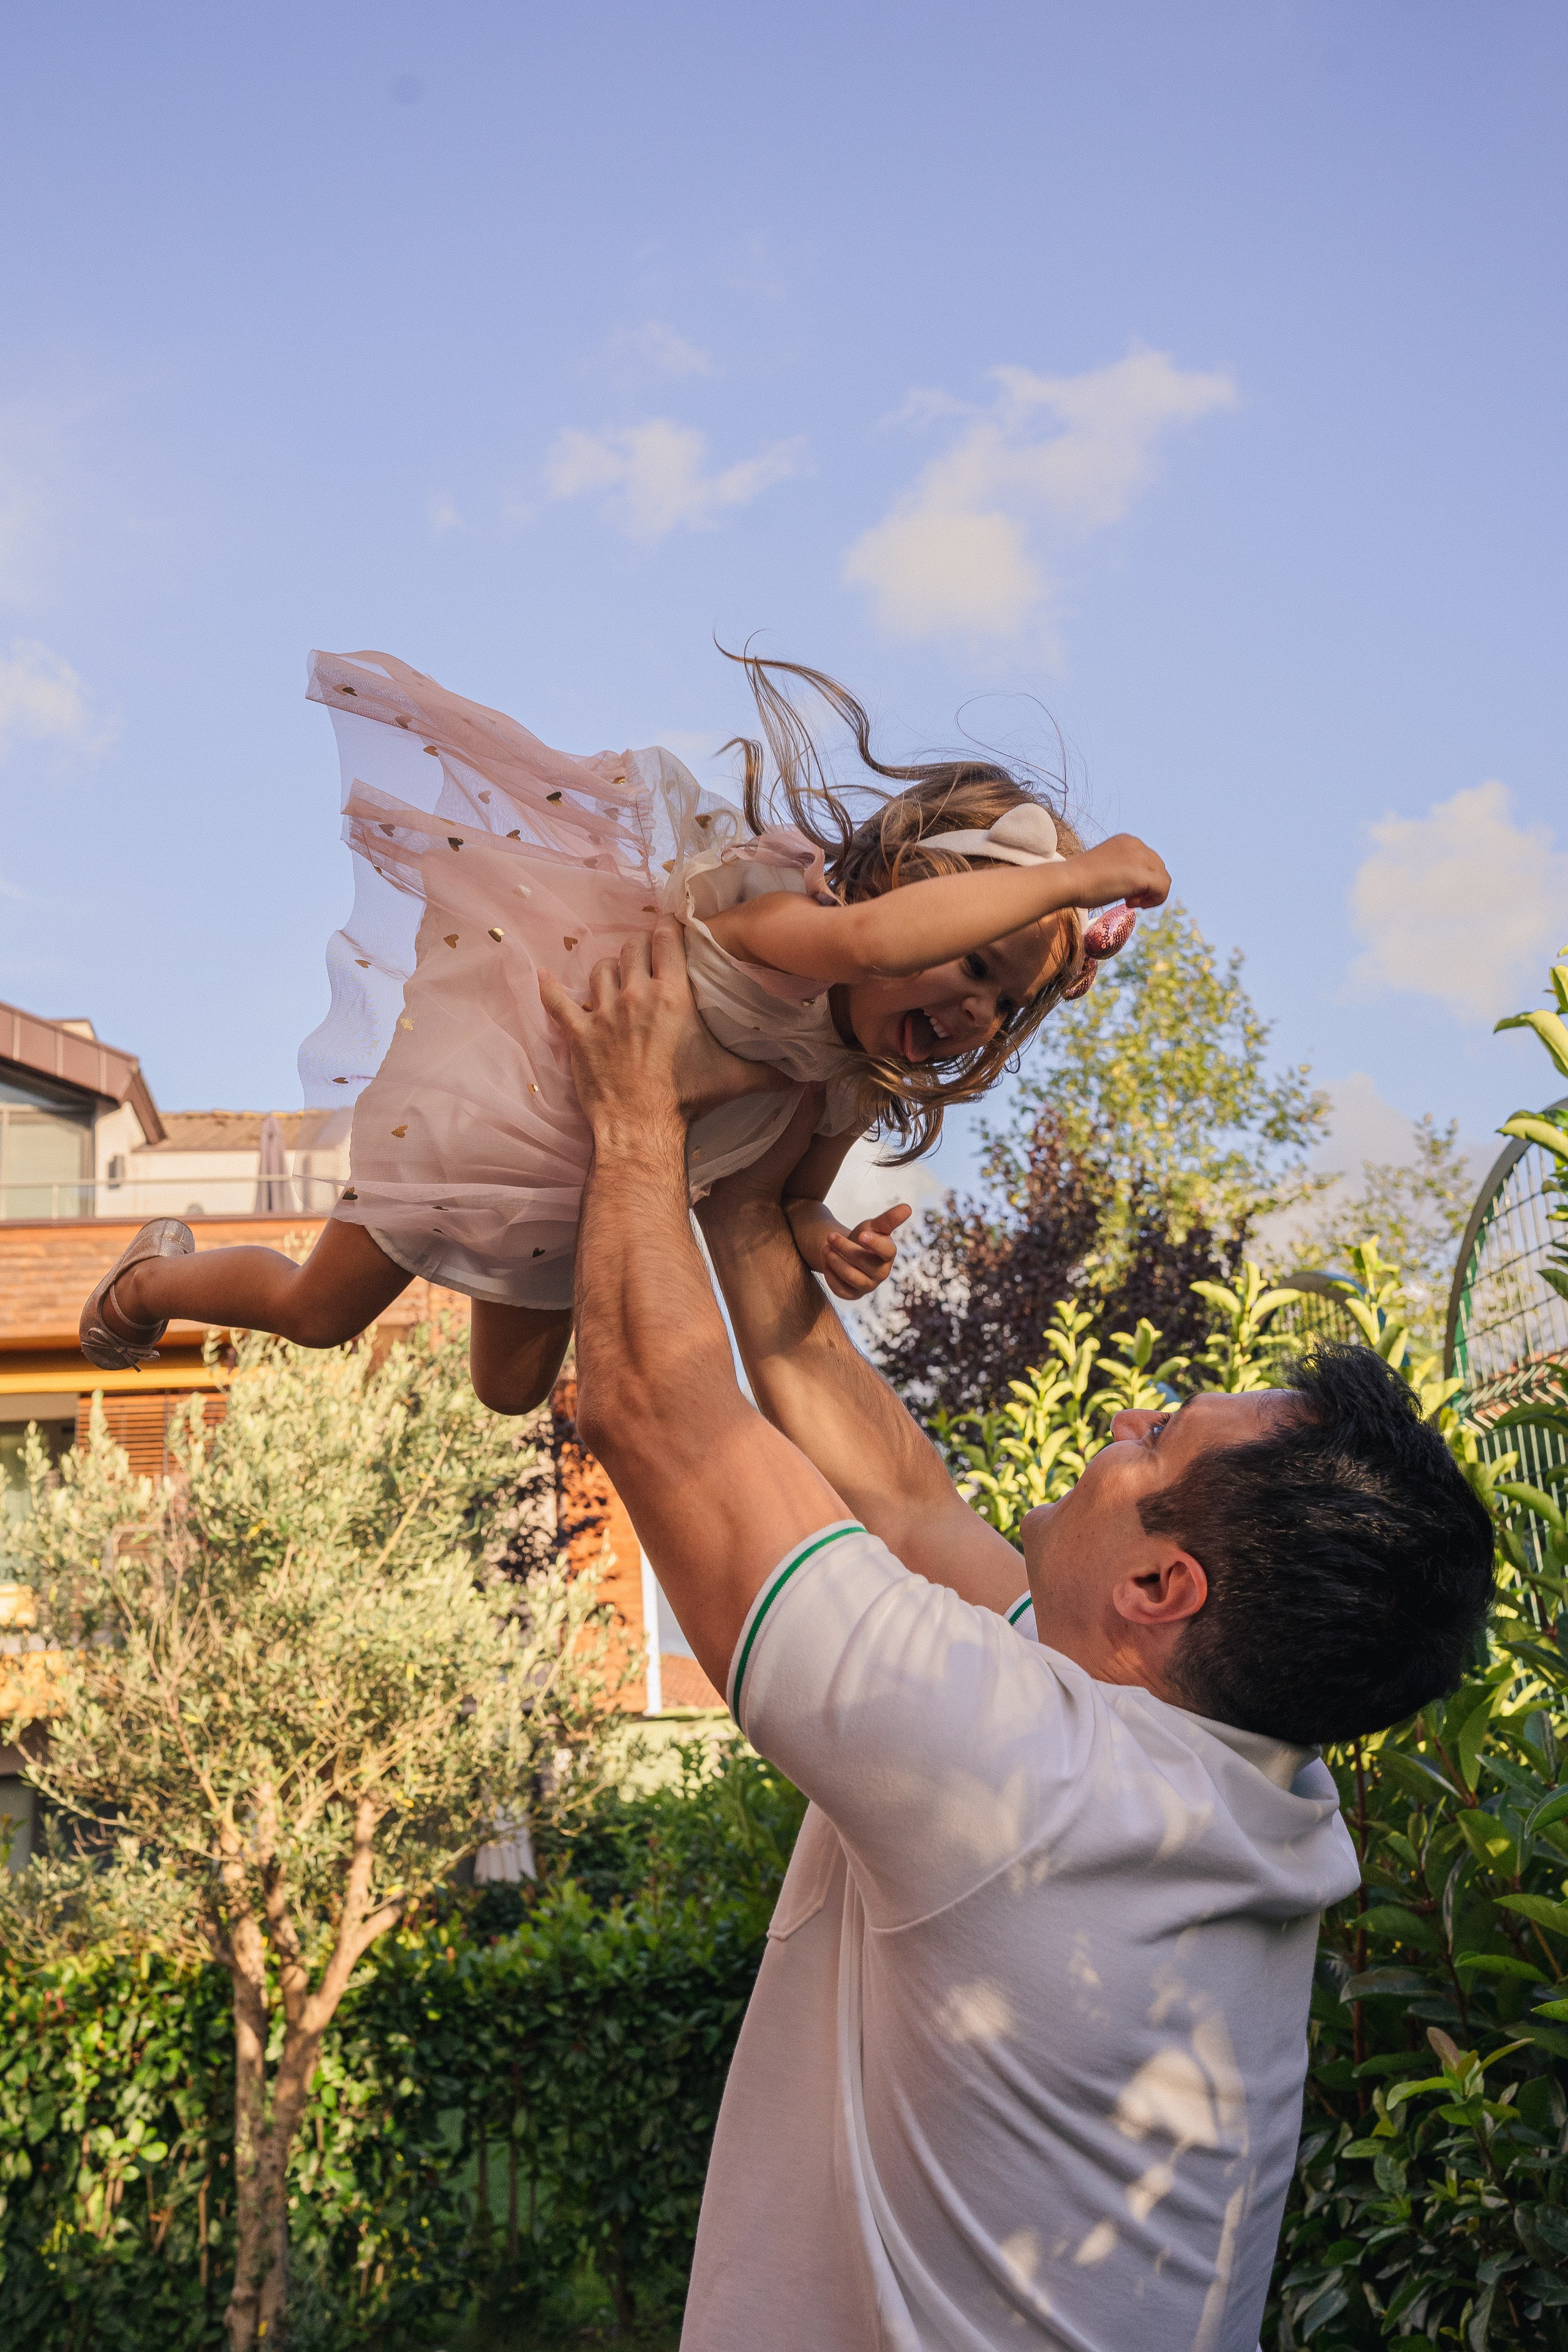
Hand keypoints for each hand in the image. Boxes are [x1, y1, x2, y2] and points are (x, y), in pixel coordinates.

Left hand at [539, 921, 782, 1132]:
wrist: (640, 1128)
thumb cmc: (687, 1100)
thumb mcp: (734, 1080)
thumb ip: (771, 1073)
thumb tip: (809, 1079)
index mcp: (673, 995)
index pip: (666, 940)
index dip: (668, 929)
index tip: (670, 930)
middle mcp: (635, 994)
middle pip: (631, 948)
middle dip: (640, 949)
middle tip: (647, 961)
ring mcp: (602, 1013)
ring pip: (600, 969)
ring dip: (609, 970)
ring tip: (616, 978)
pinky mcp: (578, 1035)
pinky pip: (557, 1001)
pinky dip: (551, 988)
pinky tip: (545, 976)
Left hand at [787, 1199, 911, 1300]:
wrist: (849, 1253)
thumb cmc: (864, 1237)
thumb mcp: (874, 1226)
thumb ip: (889, 1219)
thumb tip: (907, 1207)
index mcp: (888, 1255)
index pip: (887, 1251)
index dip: (875, 1244)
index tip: (861, 1234)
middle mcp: (881, 1273)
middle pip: (864, 1263)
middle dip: (845, 1248)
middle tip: (830, 1236)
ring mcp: (867, 1286)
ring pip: (851, 1277)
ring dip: (835, 1262)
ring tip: (824, 1249)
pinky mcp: (852, 1294)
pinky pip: (840, 1289)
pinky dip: (830, 1275)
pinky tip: (825, 1263)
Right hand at [1064, 833, 1169, 911]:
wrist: (1067, 881)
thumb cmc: (1078, 880)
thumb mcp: (1105, 867)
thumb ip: (1122, 869)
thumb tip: (1137, 885)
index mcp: (1127, 840)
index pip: (1149, 861)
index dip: (1142, 879)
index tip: (1124, 891)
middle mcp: (1136, 844)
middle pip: (1159, 869)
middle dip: (1147, 887)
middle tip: (1128, 899)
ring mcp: (1140, 858)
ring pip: (1163, 879)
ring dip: (1150, 895)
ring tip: (1130, 902)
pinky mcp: (1141, 875)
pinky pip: (1163, 889)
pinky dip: (1153, 901)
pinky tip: (1132, 904)